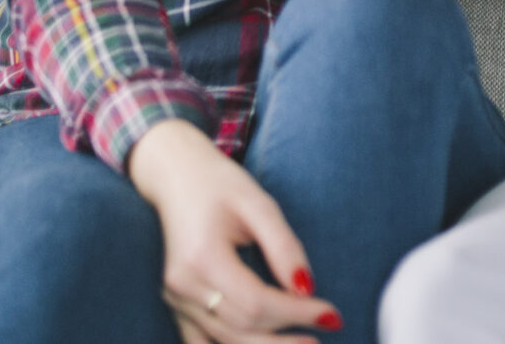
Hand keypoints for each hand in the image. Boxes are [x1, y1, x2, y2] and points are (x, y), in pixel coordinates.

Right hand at [126, 119, 339, 340]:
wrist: (175, 177)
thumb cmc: (220, 184)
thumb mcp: (259, 203)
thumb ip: (283, 246)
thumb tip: (307, 288)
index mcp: (203, 258)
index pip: (256, 303)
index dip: (297, 313)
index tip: (332, 314)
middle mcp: (182, 285)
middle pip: (241, 327)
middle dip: (286, 337)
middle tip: (328, 329)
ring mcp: (173, 298)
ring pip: (223, 340)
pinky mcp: (173, 304)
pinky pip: (200, 342)